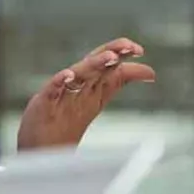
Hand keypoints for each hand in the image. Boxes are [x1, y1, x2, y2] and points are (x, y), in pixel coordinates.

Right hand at [16, 39, 155, 151]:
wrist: (44, 147)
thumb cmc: (68, 115)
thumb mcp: (98, 95)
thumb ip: (120, 79)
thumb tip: (150, 73)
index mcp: (90, 82)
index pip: (107, 62)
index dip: (121, 53)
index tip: (139, 50)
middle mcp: (77, 84)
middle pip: (95, 63)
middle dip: (111, 53)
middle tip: (128, 47)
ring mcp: (61, 94)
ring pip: (78, 75)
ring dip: (93, 64)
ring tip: (110, 58)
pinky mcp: (45, 105)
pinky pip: (52, 91)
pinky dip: (59, 82)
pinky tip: (68, 76)